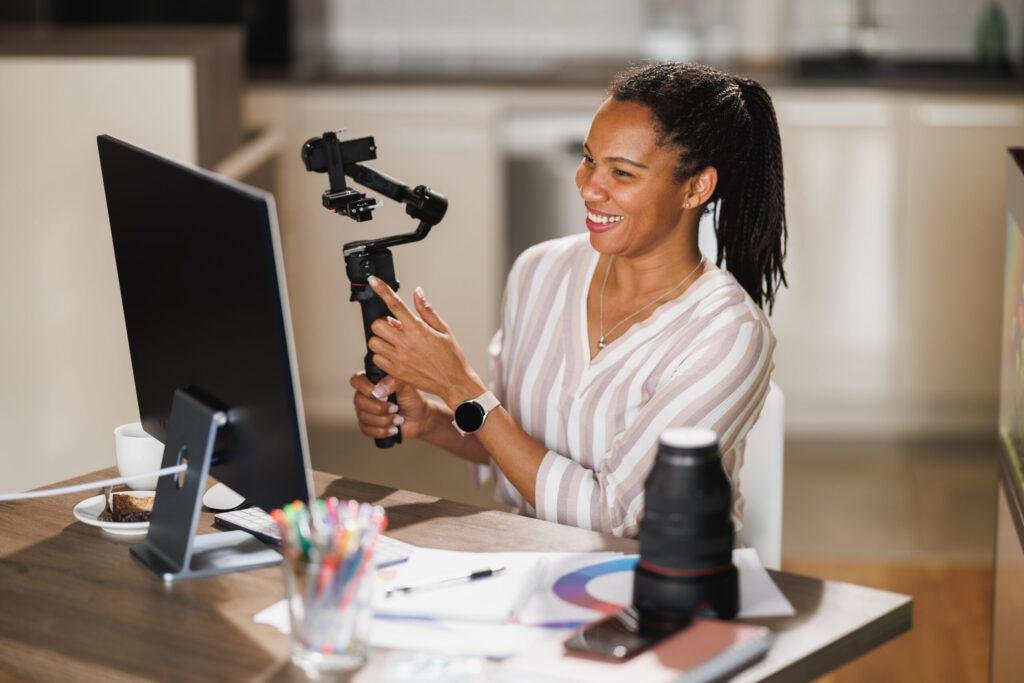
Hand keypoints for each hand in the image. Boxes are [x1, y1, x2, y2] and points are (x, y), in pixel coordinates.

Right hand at [350, 371, 434, 439]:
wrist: (420, 418)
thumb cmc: (412, 399)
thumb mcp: (406, 385)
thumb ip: (392, 382)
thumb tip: (377, 392)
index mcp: (372, 382)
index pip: (356, 381)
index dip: (366, 389)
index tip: (384, 395)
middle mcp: (365, 396)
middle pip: (359, 401)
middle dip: (379, 408)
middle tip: (395, 408)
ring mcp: (365, 411)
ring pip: (363, 417)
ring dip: (384, 420)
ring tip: (398, 419)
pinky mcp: (368, 426)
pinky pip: (366, 430)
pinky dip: (382, 431)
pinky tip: (393, 429)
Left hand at [365, 276, 485, 407]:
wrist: (453, 382)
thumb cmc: (451, 356)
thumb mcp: (443, 329)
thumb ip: (426, 310)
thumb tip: (417, 291)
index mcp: (418, 330)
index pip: (396, 304)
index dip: (382, 290)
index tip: (374, 281)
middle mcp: (406, 343)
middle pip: (377, 324)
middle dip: (383, 323)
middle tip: (395, 327)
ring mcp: (399, 359)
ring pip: (374, 342)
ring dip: (381, 339)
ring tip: (395, 342)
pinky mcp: (395, 372)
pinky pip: (377, 358)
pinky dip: (382, 354)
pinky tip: (395, 354)